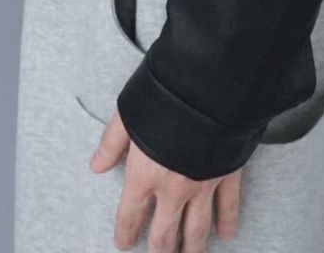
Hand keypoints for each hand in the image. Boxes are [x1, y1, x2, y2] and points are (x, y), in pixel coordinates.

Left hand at [88, 106, 241, 249]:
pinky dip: (226, 222)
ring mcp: (202, 185)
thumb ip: (111, 142)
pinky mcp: (227, 174)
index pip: (130, 216)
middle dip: (159, 250)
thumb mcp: (127, 113)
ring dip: (191, 247)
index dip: (125, 234)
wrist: (208, 88)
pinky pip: (227, 206)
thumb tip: (96, 165)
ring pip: (196, 229)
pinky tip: (226, 234)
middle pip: (164, 233)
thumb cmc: (165, 96)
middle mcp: (173, 189)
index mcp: (144, 175)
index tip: (124, 244)